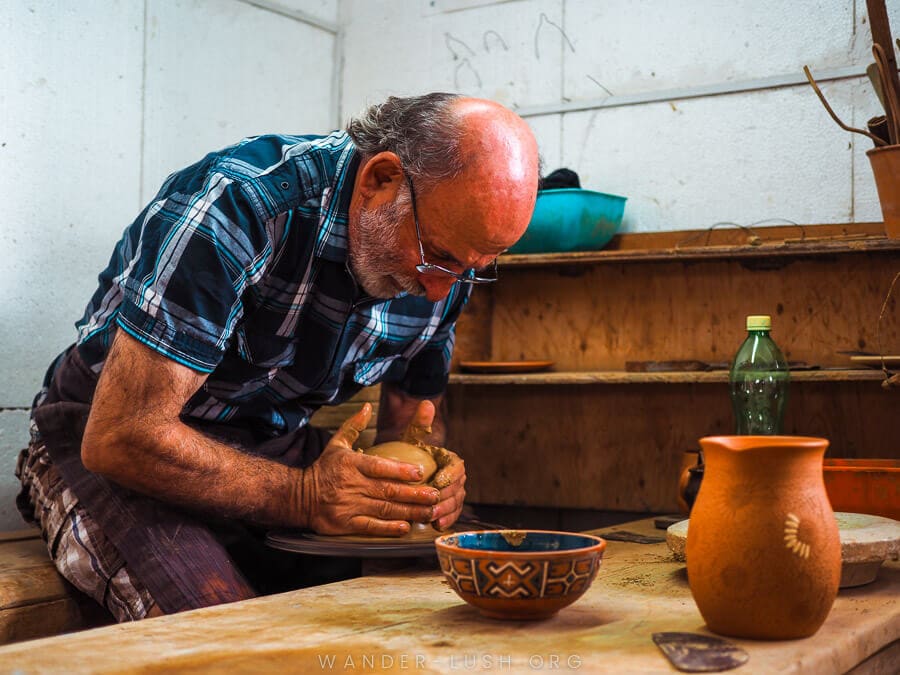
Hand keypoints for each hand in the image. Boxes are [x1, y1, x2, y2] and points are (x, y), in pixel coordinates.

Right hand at [302, 404, 440, 535]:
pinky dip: (389, 528)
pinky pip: (370, 527)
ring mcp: (348, 506)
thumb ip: (354, 426)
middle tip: (435, 495)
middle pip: (387, 490)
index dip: (400, 470)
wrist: (298, 497)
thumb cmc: (323, 469)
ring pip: (384, 509)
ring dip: (409, 511)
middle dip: (414, 494)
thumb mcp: (337, 444)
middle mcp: (351, 485)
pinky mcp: (345, 524)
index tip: (420, 472)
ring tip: (429, 511)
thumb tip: (367, 406)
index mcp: (351, 464)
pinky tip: (406, 527)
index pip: (379, 466)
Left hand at [402, 401, 466, 530]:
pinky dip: (446, 520)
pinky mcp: (449, 508)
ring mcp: (455, 494)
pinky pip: (452, 515)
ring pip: (456, 503)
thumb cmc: (409, 456)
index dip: (449, 477)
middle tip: (431, 504)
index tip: (436, 483)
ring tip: (431, 517)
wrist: (406, 474)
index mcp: (451, 461)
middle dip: (445, 498)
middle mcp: (457, 478)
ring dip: (445, 511)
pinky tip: (437, 525)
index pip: (457, 468)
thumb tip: (426, 403)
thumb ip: (419, 424)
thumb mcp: (412, 440)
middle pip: (457, 488)